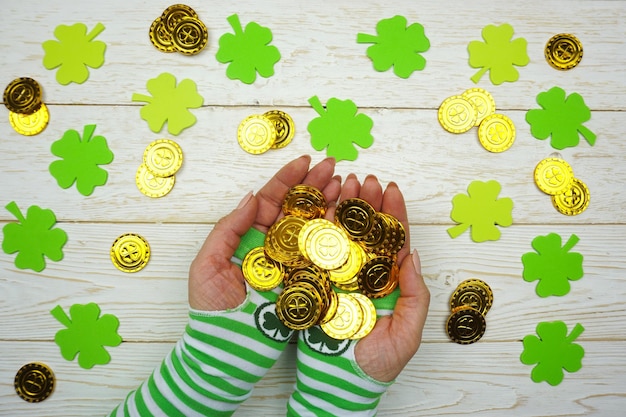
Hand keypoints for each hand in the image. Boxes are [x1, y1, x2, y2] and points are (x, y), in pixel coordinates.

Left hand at [188, 155, 340, 310]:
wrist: (226, 351)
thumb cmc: (211, 309)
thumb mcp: (208, 265)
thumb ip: (228, 230)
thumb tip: (251, 197)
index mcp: (250, 236)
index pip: (272, 200)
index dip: (288, 179)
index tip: (306, 161)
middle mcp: (275, 246)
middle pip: (298, 209)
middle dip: (316, 186)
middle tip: (334, 167)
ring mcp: (293, 263)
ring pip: (314, 228)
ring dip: (330, 205)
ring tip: (346, 186)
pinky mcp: (308, 282)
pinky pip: (324, 257)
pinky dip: (338, 237)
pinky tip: (350, 220)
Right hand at [336, 173, 429, 382]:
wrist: (343, 384)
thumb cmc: (380, 363)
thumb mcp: (409, 331)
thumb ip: (415, 294)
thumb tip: (411, 254)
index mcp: (388, 281)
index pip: (392, 241)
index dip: (393, 214)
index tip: (391, 189)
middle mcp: (363, 275)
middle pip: (367, 232)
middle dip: (367, 204)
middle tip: (365, 179)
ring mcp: (339, 277)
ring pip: (342, 236)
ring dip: (343, 209)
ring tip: (344, 184)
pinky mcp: (316, 284)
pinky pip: (318, 253)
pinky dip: (318, 230)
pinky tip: (319, 208)